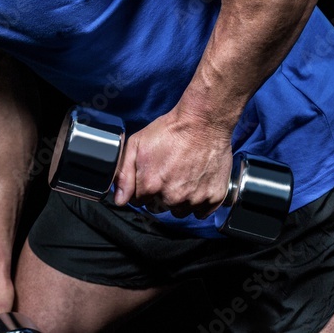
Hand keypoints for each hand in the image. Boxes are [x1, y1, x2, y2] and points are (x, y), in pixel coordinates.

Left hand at [112, 108, 233, 218]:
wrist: (203, 121)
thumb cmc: (171, 130)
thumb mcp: (137, 144)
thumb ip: (124, 174)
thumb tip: (119, 200)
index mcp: (151, 185)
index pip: (139, 201)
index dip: (143, 188)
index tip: (152, 175)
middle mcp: (172, 197)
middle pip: (159, 207)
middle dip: (160, 194)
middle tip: (169, 172)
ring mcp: (195, 199)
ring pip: (180, 211)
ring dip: (180, 199)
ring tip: (185, 176)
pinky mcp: (214, 198)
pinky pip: (201, 211)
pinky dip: (200, 201)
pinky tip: (198, 182)